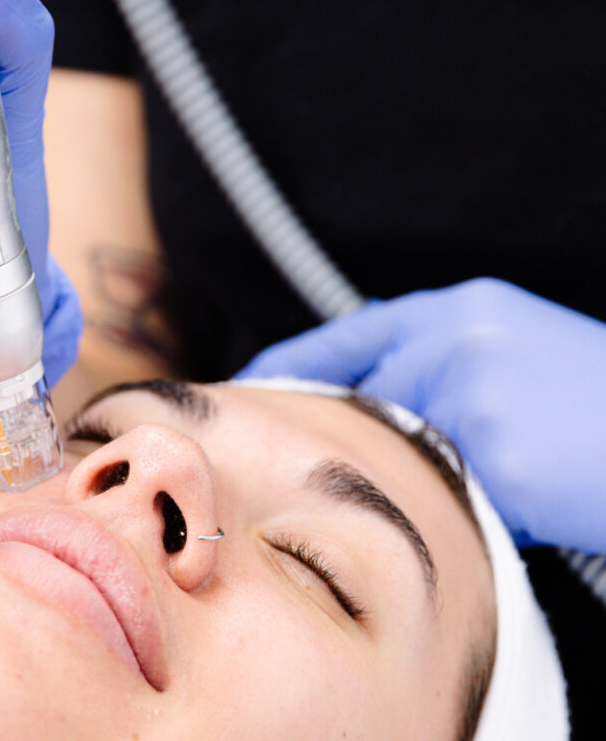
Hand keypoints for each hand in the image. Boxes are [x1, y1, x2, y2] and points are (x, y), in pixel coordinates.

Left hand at [240, 278, 605, 552]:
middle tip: (310, 454)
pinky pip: (456, 499)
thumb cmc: (603, 403)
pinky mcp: (498, 455)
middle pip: (365, 401)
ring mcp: (475, 394)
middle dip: (353, 434)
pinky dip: (482, 510)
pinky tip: (530, 505)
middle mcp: (460, 340)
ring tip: (499, 477)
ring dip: (438, 477)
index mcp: (466, 310)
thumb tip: (382, 398)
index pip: (349, 337)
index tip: (251, 387)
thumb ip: (449, 366)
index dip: (294, 364)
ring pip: (408, 456)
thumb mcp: (522, 354)